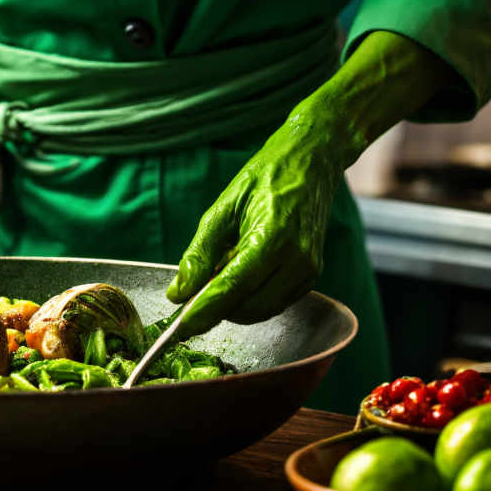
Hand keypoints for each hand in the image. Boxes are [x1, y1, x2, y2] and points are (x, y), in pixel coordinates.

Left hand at [165, 31, 450, 333]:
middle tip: (196, 287)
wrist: (313, 159)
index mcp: (273, 236)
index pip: (231, 289)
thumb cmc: (266, 174)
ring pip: (262, 310)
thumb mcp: (224, 205)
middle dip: (216, 307)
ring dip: (235, 303)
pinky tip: (244, 269)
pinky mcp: (313, 274)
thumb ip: (201, 252)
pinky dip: (253, 297)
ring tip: (223, 267)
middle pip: (247, 308)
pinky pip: (276, 301)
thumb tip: (178, 293)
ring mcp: (309, 270)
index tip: (177, 331)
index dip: (202, 313)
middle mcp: (297, 259)